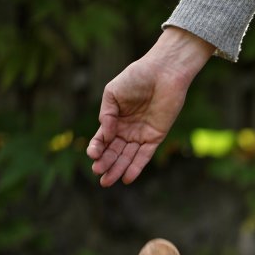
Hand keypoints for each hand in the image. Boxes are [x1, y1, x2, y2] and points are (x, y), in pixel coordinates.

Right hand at [87, 28, 212, 186]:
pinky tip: (127, 177)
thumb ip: (107, 114)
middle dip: (106, 163)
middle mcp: (126, 129)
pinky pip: (145, 155)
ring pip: (128, 156)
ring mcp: (141, 134)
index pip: (102, 139)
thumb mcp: (112, 94)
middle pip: (114, 151)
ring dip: (118, 169)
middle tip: (98, 174)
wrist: (162, 73)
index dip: (96, 148)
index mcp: (114, 119)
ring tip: (108, 181)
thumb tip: (105, 134)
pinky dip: (136, 167)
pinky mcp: (156, 137)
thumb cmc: (136, 78)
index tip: (92, 155)